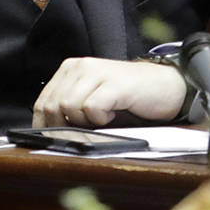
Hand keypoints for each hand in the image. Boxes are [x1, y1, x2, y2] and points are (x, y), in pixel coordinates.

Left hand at [33, 57, 186, 126]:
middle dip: (64, 127)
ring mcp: (96, 73)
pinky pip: (92, 107)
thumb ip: (71, 111)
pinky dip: (100, 119)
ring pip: (69, 107)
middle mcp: (79, 67)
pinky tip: (113, 114)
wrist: (167, 85)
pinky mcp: (114, 84)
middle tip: (85, 132)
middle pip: (52, 106)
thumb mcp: (93, 101)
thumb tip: (50, 135)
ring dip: (85, 122)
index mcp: (70, 70)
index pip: (42, 102)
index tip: (54, 142)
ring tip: (104, 118)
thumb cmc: (128, 99)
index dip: (45, 126)